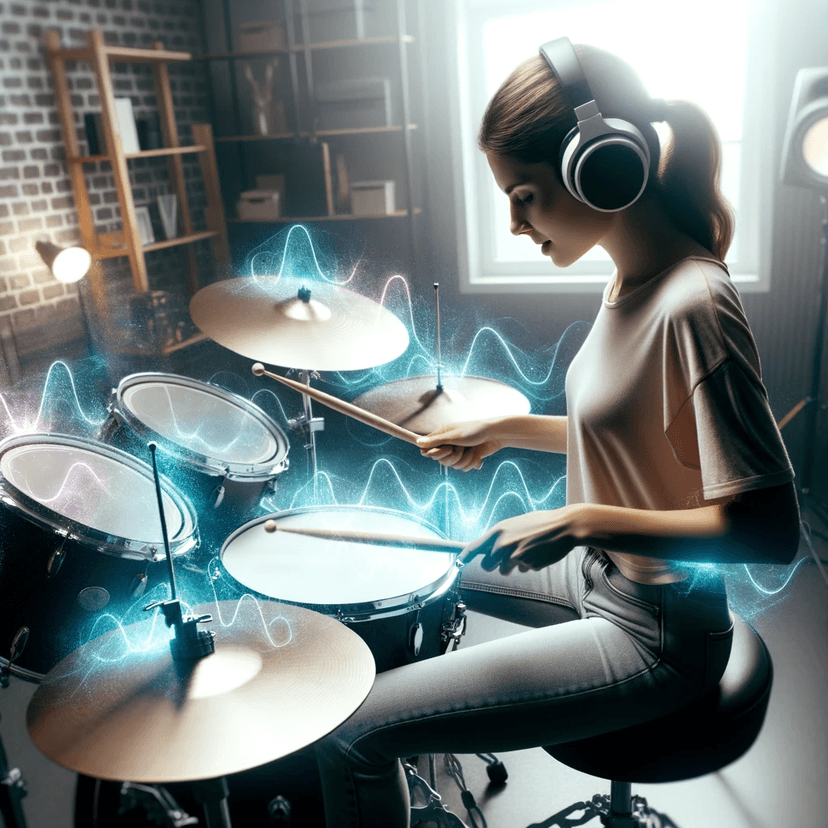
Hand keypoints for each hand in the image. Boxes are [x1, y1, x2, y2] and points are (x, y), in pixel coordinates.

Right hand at [416, 419, 502, 471]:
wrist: (496, 435)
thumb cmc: (475, 431)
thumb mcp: (455, 436)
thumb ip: (436, 441)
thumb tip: (418, 443)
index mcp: (442, 435)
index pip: (427, 450)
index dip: (435, 454)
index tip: (447, 450)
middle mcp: (448, 444)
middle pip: (440, 461)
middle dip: (453, 457)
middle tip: (461, 449)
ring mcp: (458, 451)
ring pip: (453, 466)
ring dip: (465, 460)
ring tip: (472, 450)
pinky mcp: (466, 458)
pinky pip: (463, 468)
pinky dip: (471, 462)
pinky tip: (478, 454)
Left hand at [460, 505, 584, 573]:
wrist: (564, 527)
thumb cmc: (540, 523)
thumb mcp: (516, 524)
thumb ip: (502, 536)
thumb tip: (489, 548)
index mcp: (499, 531)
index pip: (475, 547)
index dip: (464, 557)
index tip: (458, 563)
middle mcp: (504, 544)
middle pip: (487, 565)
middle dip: (494, 564)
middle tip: (505, 556)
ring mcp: (516, 556)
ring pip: (505, 570)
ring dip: (513, 565)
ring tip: (527, 549)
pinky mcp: (528, 565)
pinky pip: (523, 569)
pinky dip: (529, 564)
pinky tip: (538, 552)